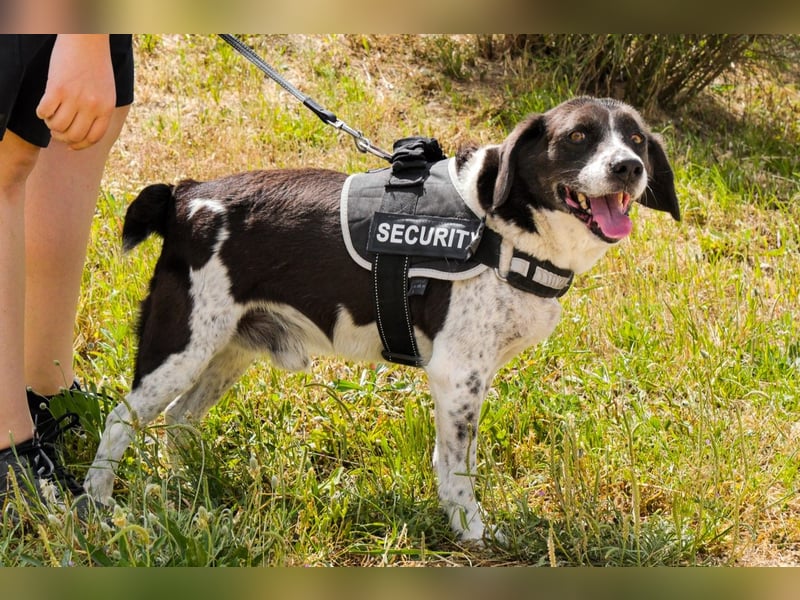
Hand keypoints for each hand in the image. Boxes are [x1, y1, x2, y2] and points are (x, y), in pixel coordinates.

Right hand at [35, 34, 116, 149]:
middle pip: (73, 136)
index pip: (93, 138)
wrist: (87, 40)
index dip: (80, 146)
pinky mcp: (57, 88)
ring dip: (50, 125)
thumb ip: (98, 111)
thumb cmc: (95, 65)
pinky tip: (44, 107)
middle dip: (62, 137)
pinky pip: (44, 112)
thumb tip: (81, 136)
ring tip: (50, 116)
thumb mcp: (105, 91)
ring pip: (57, 126)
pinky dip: (41, 113)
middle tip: (56, 130)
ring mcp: (75, 98)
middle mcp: (92, 106)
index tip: (71, 146)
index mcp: (106, 108)